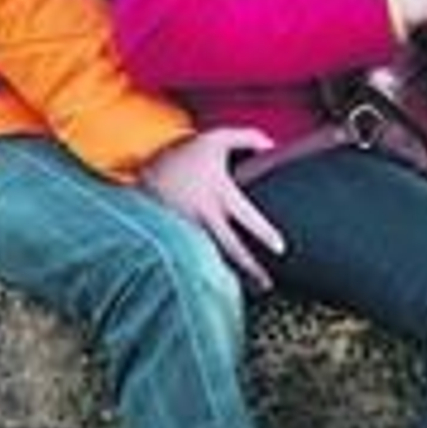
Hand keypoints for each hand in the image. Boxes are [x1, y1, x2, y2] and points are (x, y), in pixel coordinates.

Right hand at [140, 127, 285, 290]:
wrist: (144, 170)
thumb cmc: (186, 154)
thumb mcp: (216, 138)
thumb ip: (247, 137)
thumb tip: (272, 145)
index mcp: (219, 193)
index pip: (247, 217)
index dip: (265, 233)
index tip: (281, 248)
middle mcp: (205, 215)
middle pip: (232, 248)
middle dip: (251, 268)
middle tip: (268, 284)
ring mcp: (189, 229)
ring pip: (214, 257)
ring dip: (231, 275)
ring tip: (251, 290)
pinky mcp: (176, 237)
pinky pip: (197, 256)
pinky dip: (210, 270)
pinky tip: (221, 284)